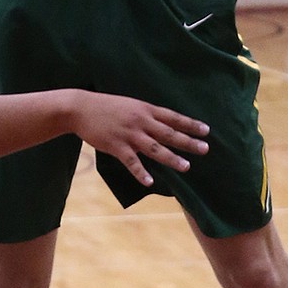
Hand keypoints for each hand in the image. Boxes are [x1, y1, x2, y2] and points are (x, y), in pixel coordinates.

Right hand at [70, 91, 209, 186]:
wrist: (80, 108)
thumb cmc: (106, 106)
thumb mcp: (130, 105)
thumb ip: (146, 114)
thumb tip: (163, 123)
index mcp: (145, 109)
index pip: (173, 117)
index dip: (190, 124)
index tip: (206, 130)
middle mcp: (141, 121)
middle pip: (169, 133)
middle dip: (188, 142)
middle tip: (205, 149)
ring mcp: (129, 134)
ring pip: (155, 148)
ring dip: (171, 158)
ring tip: (186, 167)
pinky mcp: (116, 146)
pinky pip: (131, 162)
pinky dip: (141, 172)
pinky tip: (150, 182)